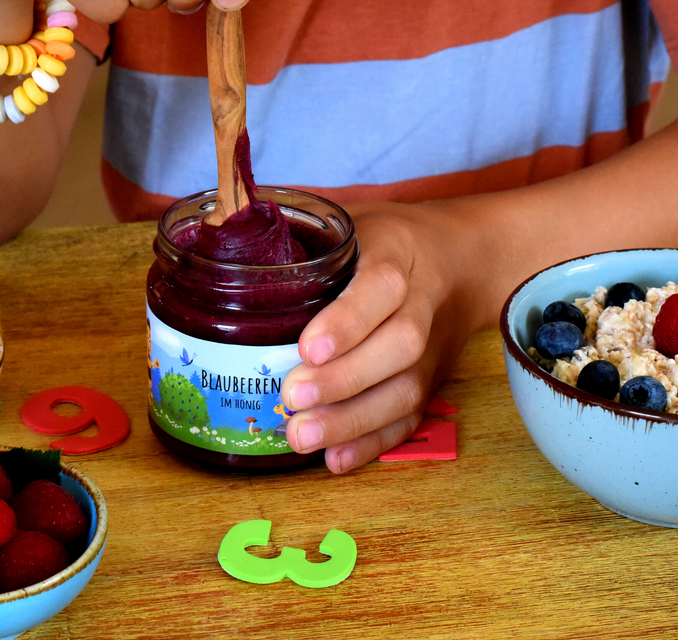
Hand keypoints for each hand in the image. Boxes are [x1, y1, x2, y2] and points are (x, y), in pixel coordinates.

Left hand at [281, 201, 488, 473]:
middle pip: (401, 344)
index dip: (349, 319)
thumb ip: (296, 228)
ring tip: (301, 436)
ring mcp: (432, 347)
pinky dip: (374, 443)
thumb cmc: (382, 240)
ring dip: (354, 419)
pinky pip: (409, 417)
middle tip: (291, 397)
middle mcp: (422, 301)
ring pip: (406, 388)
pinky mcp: (431, 381)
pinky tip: (335, 459)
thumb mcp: (348, 218)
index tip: (307, 347)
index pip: (382, 284)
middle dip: (346, 377)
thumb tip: (221, 232)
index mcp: (397, 251)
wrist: (456, 263)